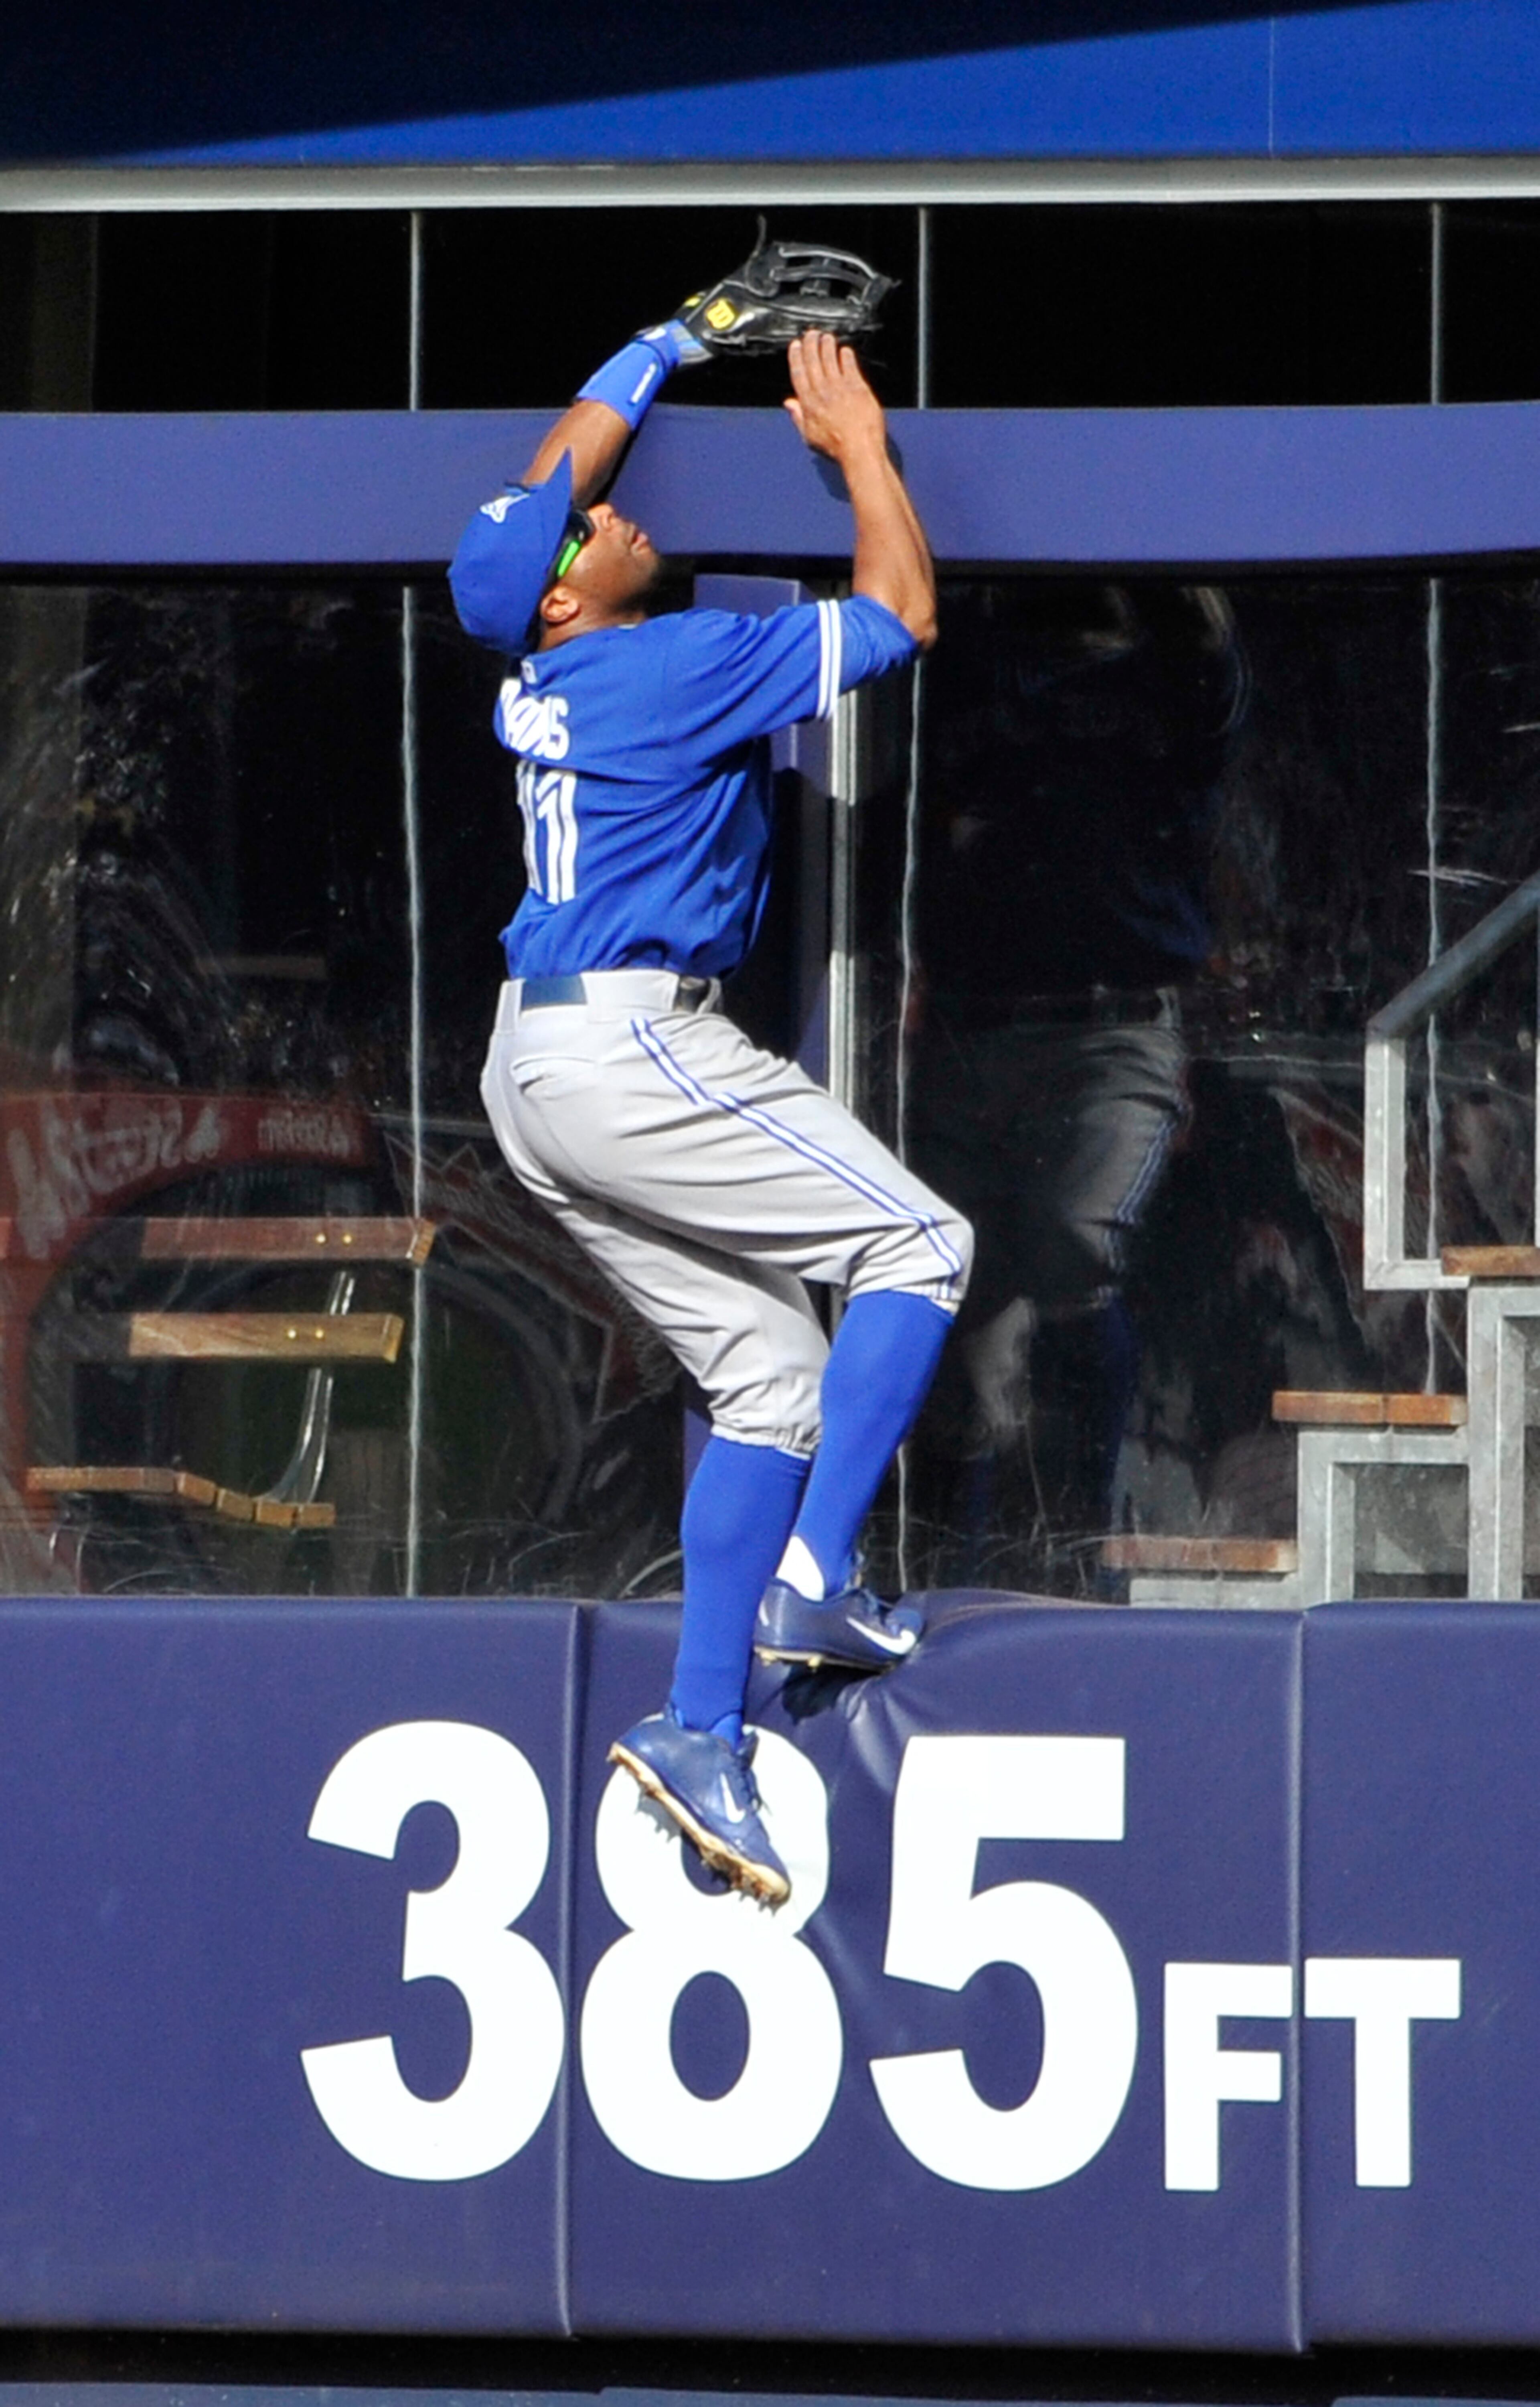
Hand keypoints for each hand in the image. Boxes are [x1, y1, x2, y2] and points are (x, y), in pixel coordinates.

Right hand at [783, 331, 885, 463]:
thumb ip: (798, 417)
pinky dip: (846, 356)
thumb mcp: (810, 436)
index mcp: (808, 403)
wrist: (860, 449)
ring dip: (827, 346)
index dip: (796, 357)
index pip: (799, 373)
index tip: (795, 345)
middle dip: (810, 345)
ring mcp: (840, 388)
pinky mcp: (858, 387)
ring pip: (830, 360)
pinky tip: (845, 350)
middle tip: (811, 334)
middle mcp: (822, 392)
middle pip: (813, 362)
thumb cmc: (836, 447)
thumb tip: (789, 403)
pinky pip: (849, 366)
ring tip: (826, 337)